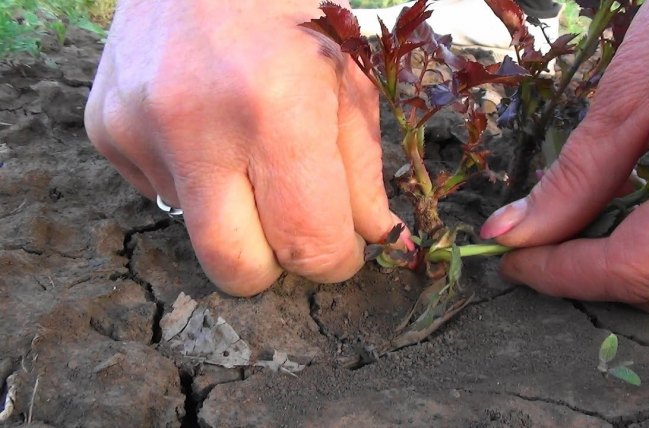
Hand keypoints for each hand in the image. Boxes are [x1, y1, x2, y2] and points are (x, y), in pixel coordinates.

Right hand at [85, 0, 407, 295]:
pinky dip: (196, 179)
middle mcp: (195, 128)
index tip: (340, 248)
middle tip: (295, 221)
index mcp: (275, 109)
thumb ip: (363, 172)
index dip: (333, 261)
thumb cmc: (290, 7)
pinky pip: (162, 193)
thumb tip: (369, 242)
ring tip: (246, 147)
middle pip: (236, 269)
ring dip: (237, 213)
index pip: (307, 244)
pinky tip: (205, 125)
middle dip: (276, 264)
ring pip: (199, 234)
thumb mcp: (349, 77)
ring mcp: (137, 130)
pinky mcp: (104, 131)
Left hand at [480, 0, 648, 312]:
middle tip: (530, 251)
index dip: (564, 272)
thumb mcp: (628, 103)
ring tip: (568, 238)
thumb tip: (509, 235)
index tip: (511, 263)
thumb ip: (572, 181)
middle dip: (590, 276)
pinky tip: (621, 224)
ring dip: (626, 271)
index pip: (636, 266)